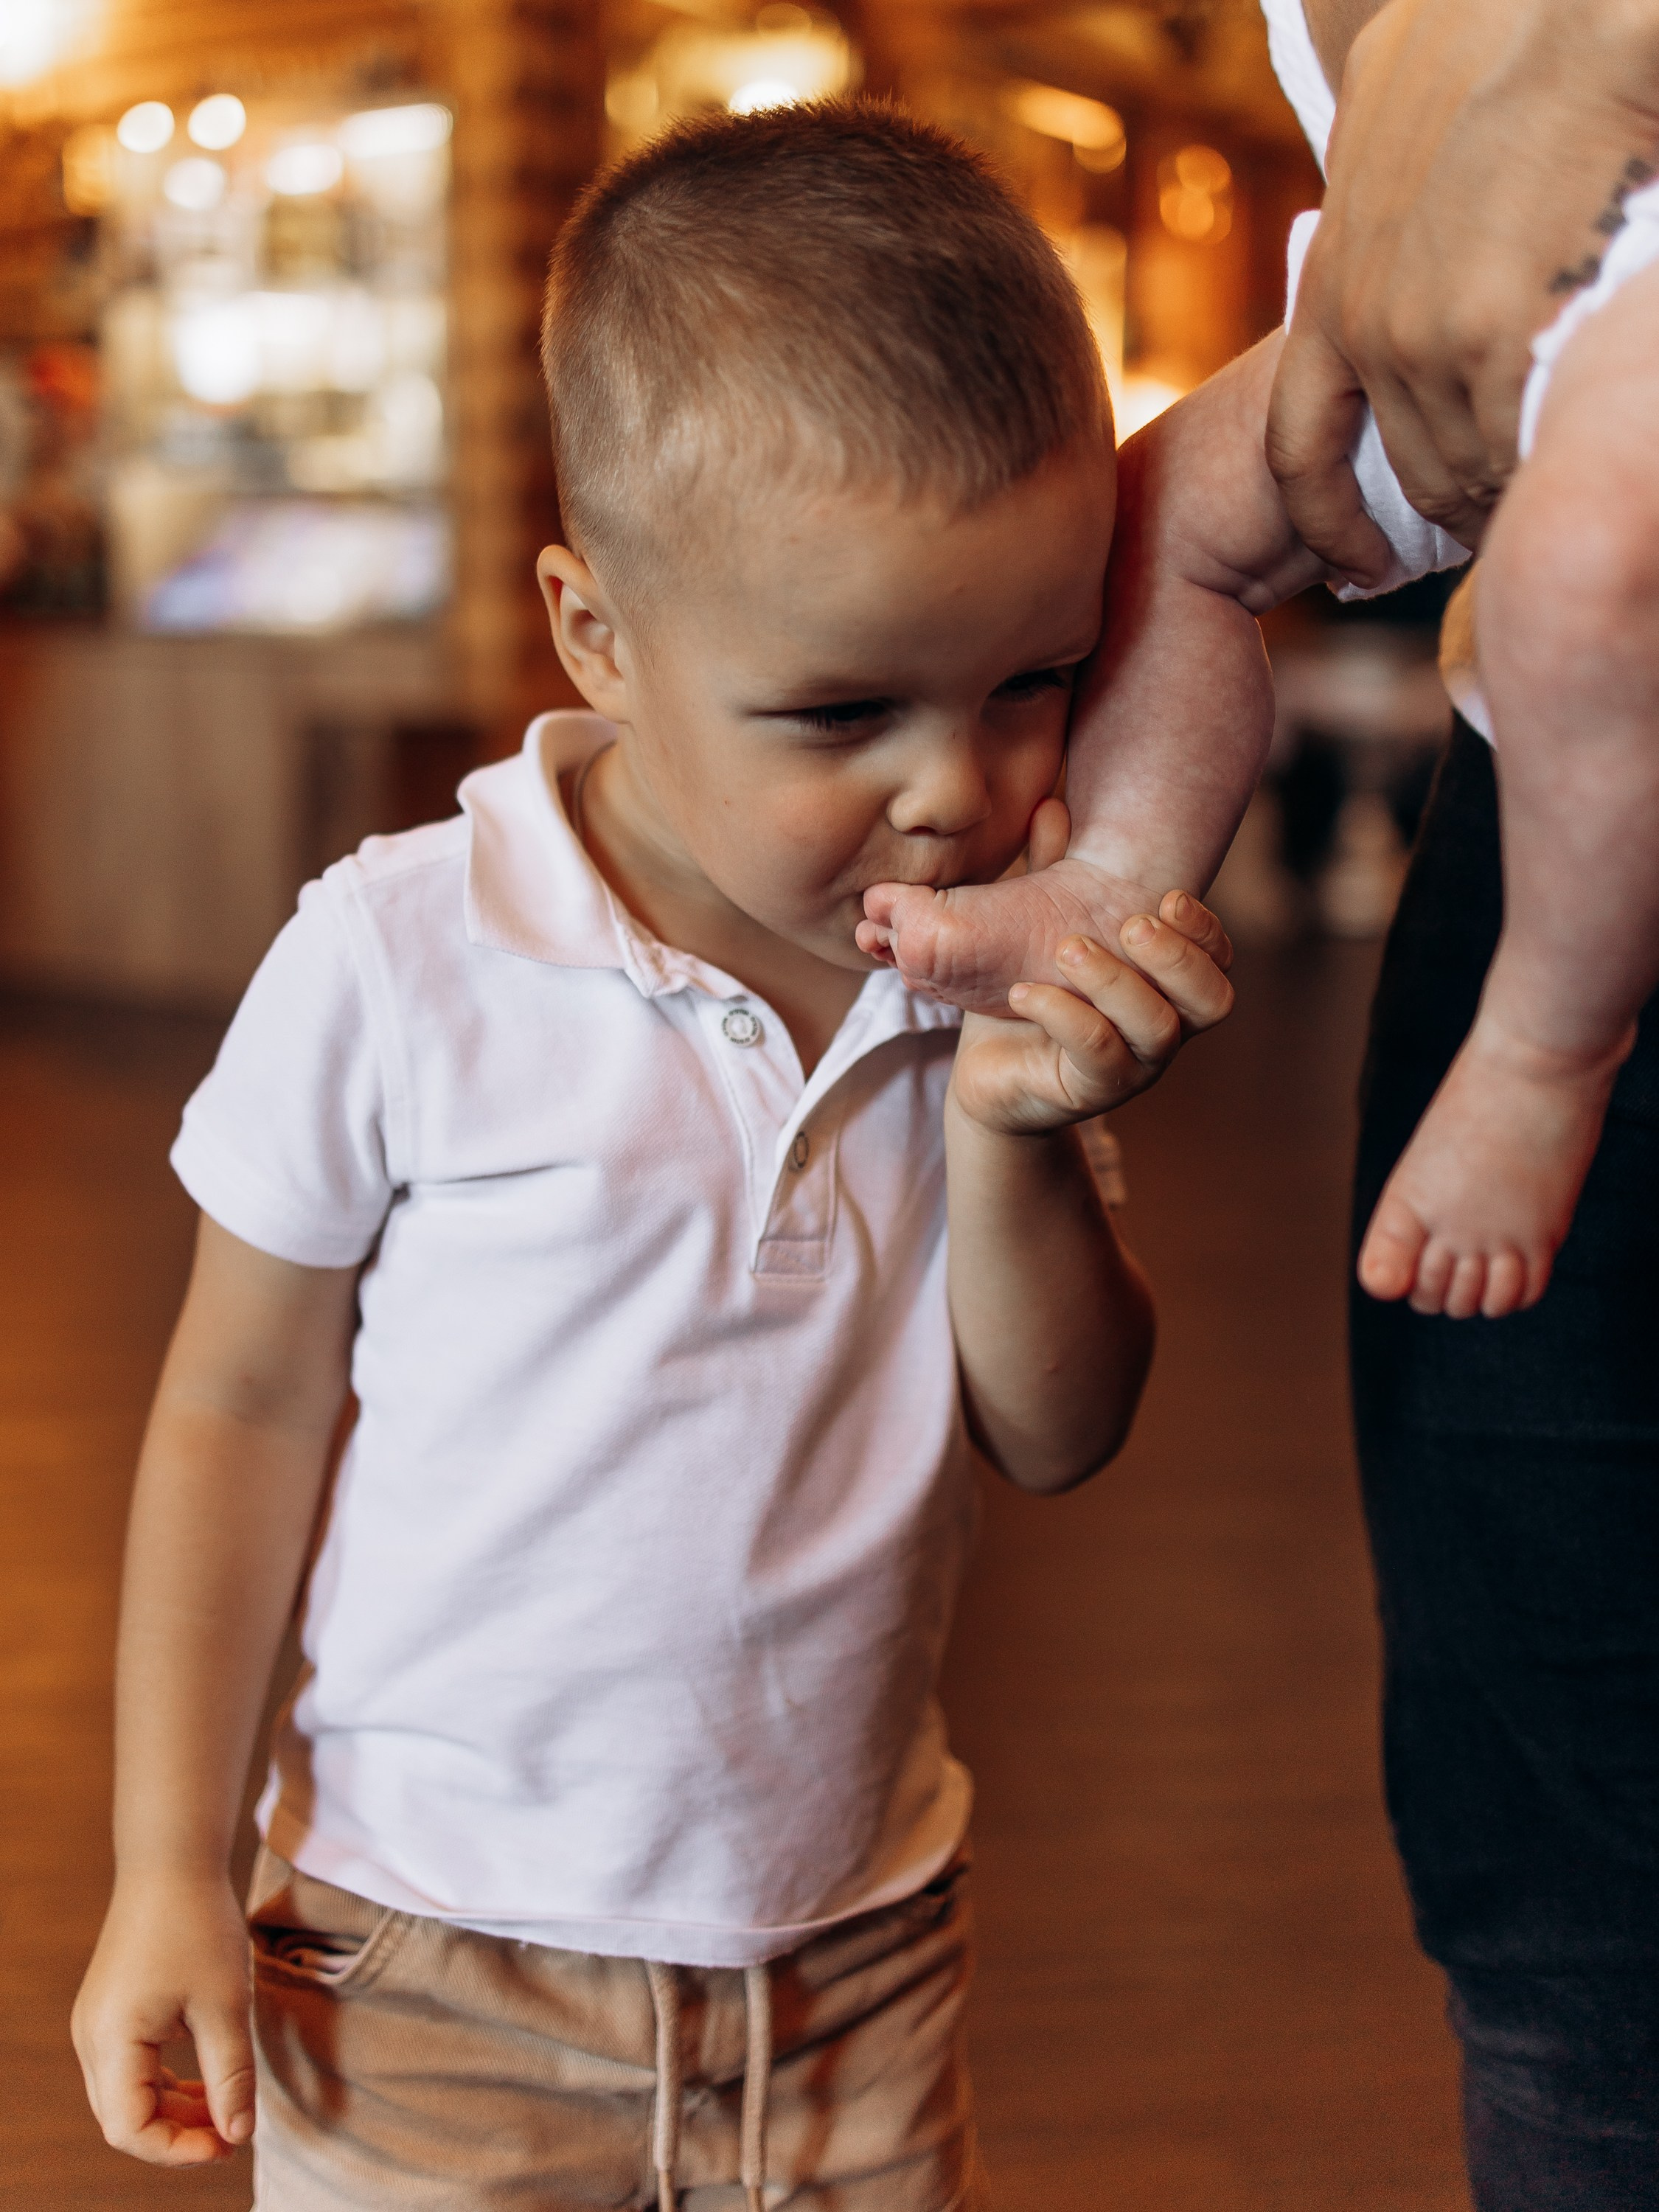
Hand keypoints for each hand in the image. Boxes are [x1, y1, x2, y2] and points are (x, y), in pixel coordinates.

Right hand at [72, 1869, 255, 2163]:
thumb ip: (230, 2075)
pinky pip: (131, 2069)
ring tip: (225, 2108)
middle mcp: (91, 2039)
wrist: (172, 1862)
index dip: (179, 2150)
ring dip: (173, 2110)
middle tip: (233, 2131)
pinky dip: (165, 2083)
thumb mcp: (226, 2004)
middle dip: (178, 2135)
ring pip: (127, 2095)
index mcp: (112, 2039)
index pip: (131, 2129)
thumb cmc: (199, 1926)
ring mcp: (96, 2025)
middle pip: (124, 2118)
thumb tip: (238, 2134)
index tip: (230, 2144)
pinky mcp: (110, 2012)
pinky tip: (205, 2079)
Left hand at [949, 902, 1231, 1136]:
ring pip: (1157, 1029)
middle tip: (1131, 923)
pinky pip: (1098, 1055)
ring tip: (1068, 949)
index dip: (1205, 929)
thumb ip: (1053, 875)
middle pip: (1212, 999)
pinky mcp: (1090, 1091)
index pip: (1218, 960)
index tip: (1170, 896)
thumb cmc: (1028, 996)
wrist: (989, 1074)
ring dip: (1116, 982)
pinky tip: (1025, 992)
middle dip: (1177, 956)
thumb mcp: (1039, 930)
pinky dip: (1065, 1016)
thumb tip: (1053, 804)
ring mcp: (1133, 1066)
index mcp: (1166, 988)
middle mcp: (1164, 1029)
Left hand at [1269, 0, 1658, 578]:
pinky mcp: (1490, 337)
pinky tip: (1552, 480)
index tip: (1355, 566)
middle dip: (1447, 509)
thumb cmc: (1503, 31)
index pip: (1296, 441)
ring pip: (1463, 469)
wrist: (1576, 13)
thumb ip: (1377, 178)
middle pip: (1405, 468)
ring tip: (1533, 508)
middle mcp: (1363, 320)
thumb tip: (1382, 183)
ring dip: (1499, 497)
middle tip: (1493, 533)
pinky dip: (1530, 478)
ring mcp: (1421, 335)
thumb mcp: (1391, 106)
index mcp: (1335, 278)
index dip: (1325, 520)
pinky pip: (1509, 450)